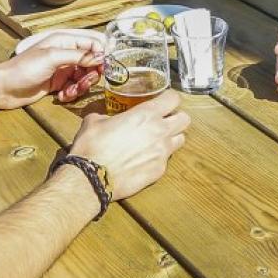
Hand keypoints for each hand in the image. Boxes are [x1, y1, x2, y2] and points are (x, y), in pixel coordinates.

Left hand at [0, 32, 103, 109]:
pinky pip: (74, 88)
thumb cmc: (23, 69)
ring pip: (84, 77)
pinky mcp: (58, 84)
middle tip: (85, 82)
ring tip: (71, 91)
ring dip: (81, 86)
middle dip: (91, 74)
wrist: (4, 88)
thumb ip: (78, 56)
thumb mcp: (52, 58)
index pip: (92, 42)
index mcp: (64, 41)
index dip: (101, 54)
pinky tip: (62, 96)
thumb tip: (100, 56)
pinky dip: (71, 93)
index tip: (105, 67)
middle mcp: (65, 54)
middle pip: (91, 62)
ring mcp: (62, 69)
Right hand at [67, 91, 189, 200]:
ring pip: (181, 140)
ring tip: (156, 140)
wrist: (92, 178)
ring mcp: (162, 153)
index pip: (174, 98)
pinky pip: (166, 160)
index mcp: (146, 114)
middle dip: (176, 117)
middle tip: (164, 120)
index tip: (163, 101)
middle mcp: (160, 131)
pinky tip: (144, 159)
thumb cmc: (92, 146)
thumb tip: (109, 120)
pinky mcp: (159, 171)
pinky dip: (159, 157)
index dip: (169, 98)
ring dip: (171, 137)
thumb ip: (109, 117)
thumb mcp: (95, 121)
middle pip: (185, 119)